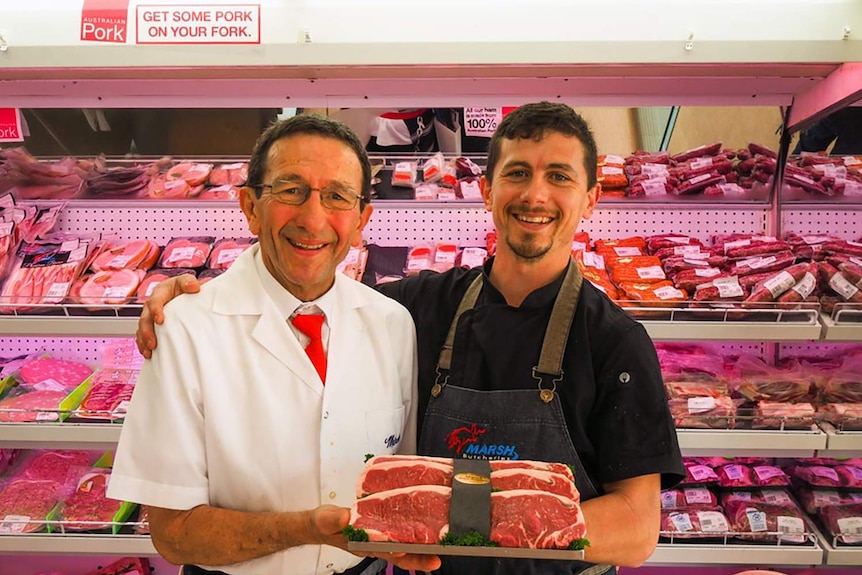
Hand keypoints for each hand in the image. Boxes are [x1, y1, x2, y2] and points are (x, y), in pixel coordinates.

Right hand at [136, 274, 200, 357]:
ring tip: (149, 352)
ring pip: (142, 329)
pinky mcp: (151, 325)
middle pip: (144, 318)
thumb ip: (189, 282)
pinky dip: (144, 345)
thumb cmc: (184, 287)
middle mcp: (151, 305)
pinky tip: (148, 354)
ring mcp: (150, 316)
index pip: (154, 301)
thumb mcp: (187, 281)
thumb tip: (195, 287)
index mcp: (160, 293)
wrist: (185, 293)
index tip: (160, 320)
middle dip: (147, 331)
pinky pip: (143, 336)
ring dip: (144, 341)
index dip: (155, 310)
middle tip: (152, 343)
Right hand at [311, 506, 440, 571]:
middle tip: (436, 558)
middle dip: (419, 557)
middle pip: (400, 553)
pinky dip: (413, 528)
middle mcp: (375, 543)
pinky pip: (401, 529)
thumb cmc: (324, 524)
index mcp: (362, 544)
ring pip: (404, 543)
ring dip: (421, 544)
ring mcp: (380, 536)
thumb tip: (346, 518)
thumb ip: (335, 520)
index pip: (383, 551)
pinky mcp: (383, 526)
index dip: (398, 554)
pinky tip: (427, 523)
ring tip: (440, 543)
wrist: (322, 523)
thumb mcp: (326, 520)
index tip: (408, 553)